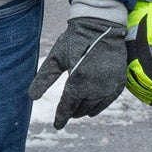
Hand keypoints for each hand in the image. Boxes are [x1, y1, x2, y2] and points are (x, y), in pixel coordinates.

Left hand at [29, 14, 124, 128]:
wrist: (101, 25)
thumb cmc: (75, 39)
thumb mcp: (56, 57)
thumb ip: (44, 78)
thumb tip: (31, 97)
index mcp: (77, 82)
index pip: (67, 107)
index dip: (61, 117)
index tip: (57, 126)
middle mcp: (95, 87)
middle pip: (81, 108)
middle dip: (73, 112)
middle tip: (67, 114)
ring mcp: (109, 85)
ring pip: (95, 106)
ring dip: (85, 110)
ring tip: (79, 111)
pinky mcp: (119, 81)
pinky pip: (109, 100)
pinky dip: (100, 105)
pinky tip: (94, 107)